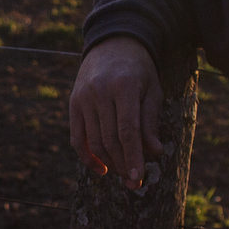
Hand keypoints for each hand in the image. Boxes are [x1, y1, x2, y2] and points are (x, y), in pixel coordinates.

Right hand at [68, 36, 162, 189]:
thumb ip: (150, 122)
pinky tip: (101, 169)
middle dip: (123, 165)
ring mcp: (83, 98)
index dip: (133, 156)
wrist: (112, 44)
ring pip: (94, 142)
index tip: (138, 178)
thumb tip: (155, 152)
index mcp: (124, 87)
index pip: (128, 130)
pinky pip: (77, 138)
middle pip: (110, 140)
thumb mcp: (151, 91)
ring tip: (123, 174)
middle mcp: (100, 92)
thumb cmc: (138, 70)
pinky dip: (87, 157)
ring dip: (108, 163)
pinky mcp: (73, 104)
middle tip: (135, 184)